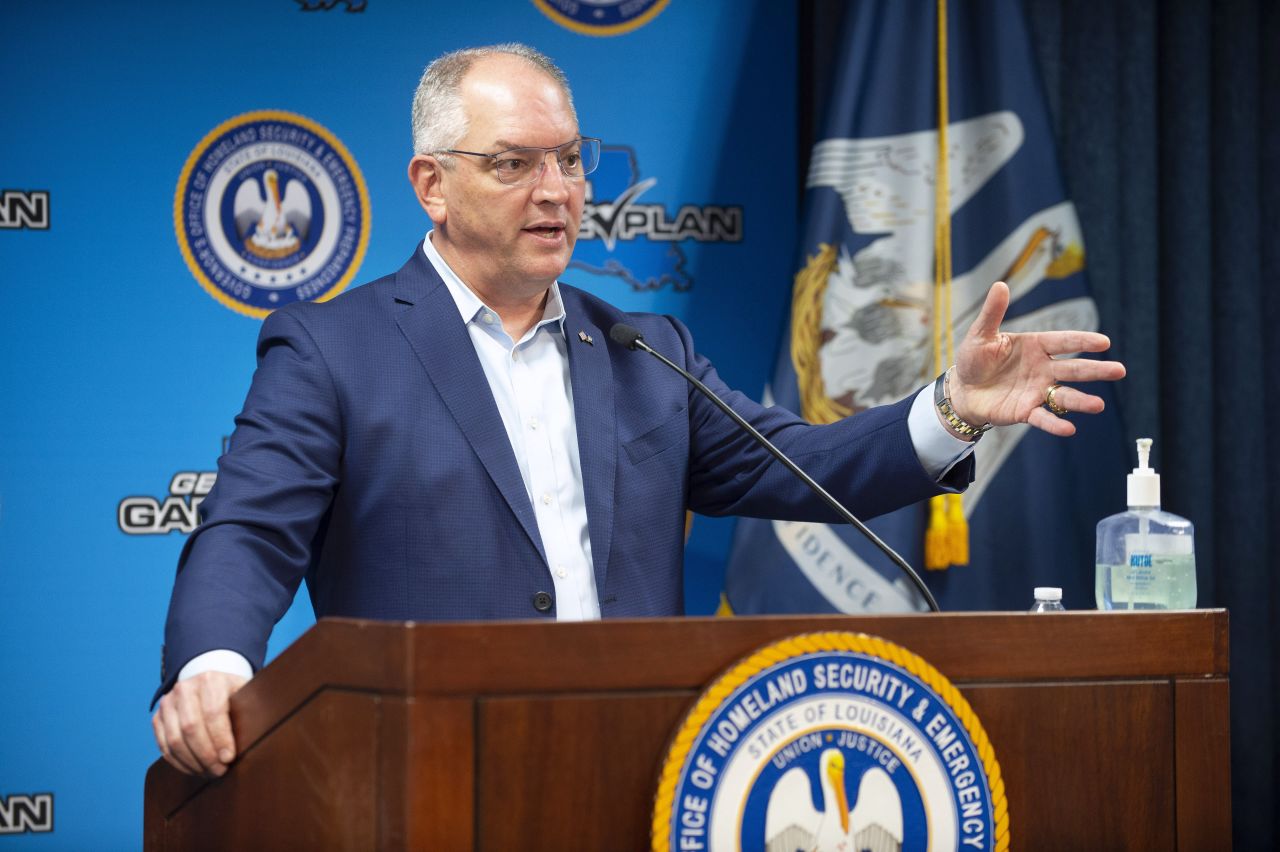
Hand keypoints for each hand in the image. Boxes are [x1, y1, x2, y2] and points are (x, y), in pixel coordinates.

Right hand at [152, 671, 247, 776]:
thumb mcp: (246, 693)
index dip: (221, 738)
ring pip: (175, 740)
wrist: (209, 683)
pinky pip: (164, 746)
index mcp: (211, 680)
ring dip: (192, 762)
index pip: (213, 712)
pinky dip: (179, 762)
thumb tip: (259, 735)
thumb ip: (253, 709)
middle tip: (220, 771)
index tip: (229, 758)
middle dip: (206, 755)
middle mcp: (185, 688)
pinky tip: (195, 769)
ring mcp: (168, 703)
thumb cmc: (234, 694)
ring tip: (209, 773)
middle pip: (191, 728)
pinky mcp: (158, 718)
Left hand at [949, 282, 1125, 436]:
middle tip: (1120, 370)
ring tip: (1099, 405)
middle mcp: (1042, 369)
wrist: (963, 390)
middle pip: (1073, 369)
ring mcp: (1037, 391)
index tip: (1104, 342)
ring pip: (1064, 395)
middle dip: (1096, 370)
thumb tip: (1000, 285)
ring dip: (1082, 401)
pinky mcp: (1026, 411)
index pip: (1063, 341)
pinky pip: (1043, 417)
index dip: (1082, 341)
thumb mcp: (981, 335)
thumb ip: (993, 313)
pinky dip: (1055, 423)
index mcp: (1035, 346)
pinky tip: (1069, 429)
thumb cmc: (974, 359)